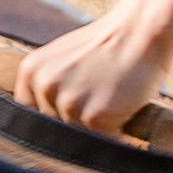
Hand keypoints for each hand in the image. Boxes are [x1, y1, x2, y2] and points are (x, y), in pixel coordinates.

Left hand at [14, 16, 169, 135]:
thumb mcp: (64, 59)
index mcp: (31, 71)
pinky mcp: (95, 117)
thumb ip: (49, 86)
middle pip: (54, 129)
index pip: (29, 116)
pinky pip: (103, 141)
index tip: (70, 116)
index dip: (52, 121)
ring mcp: (69, 102)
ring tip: (112, 101)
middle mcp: (44, 86)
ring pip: (78, 137)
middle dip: (75, 124)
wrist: (142, 30)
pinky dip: (117, 133)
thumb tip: (43, 126)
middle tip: (98, 99)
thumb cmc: (109, 45)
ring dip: (96, 130)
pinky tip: (124, 108)